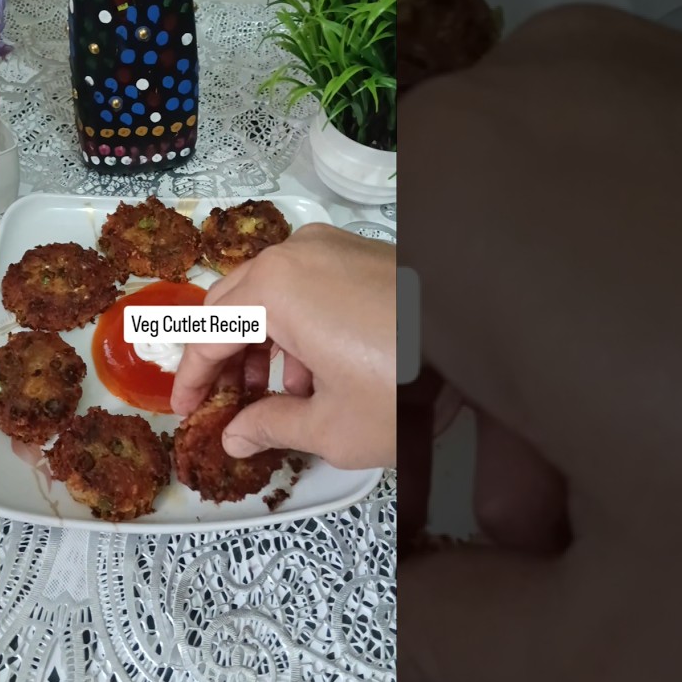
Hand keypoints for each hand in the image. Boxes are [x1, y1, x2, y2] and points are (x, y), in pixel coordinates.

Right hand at [170, 223, 396, 468]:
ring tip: (281, 396)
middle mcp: (298, 252)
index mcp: (275, 287)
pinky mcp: (363, 252)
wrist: (494, 348)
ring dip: (262, 342)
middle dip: (223, 356)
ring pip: (270, 292)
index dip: (190, 378)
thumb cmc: (409, 386)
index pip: (208, 333)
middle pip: (233, 303)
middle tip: (223, 403)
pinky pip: (307, 284)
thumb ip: (269, 426)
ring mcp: (333, 246)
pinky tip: (318, 372)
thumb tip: (235, 435)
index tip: (186, 409)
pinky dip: (296, 324)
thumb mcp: (330, 425)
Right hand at [398, 6, 681, 681]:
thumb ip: (445, 649)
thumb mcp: (618, 646)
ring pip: (520, 250)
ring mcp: (656, 81)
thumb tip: (399, 629)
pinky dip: (630, 321)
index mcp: (464, 202)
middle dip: (461, 429)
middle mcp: (546, 100)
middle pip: (420, 287)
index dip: (352, 451)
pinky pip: (620, 209)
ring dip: (549, 389)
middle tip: (542, 539)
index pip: (313, 323)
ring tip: (639, 506)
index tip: (407, 534)